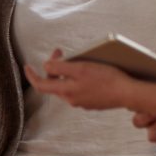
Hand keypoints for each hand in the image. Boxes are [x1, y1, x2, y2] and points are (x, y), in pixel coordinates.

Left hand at [24, 49, 152, 115]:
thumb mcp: (81, 68)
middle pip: (55, 84)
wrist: (128, 93)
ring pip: (68, 86)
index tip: (27, 65)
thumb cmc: (106, 79)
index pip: (41, 85)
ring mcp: (82, 102)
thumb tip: (45, 66)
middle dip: (54, 67)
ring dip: (67, 72)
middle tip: (61, 52)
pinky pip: (80, 89)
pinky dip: (78, 79)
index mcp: (66, 91)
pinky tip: (89, 70)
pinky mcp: (93, 102)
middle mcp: (72, 100)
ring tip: (77, 59)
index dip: (32, 75)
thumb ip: (60, 67)